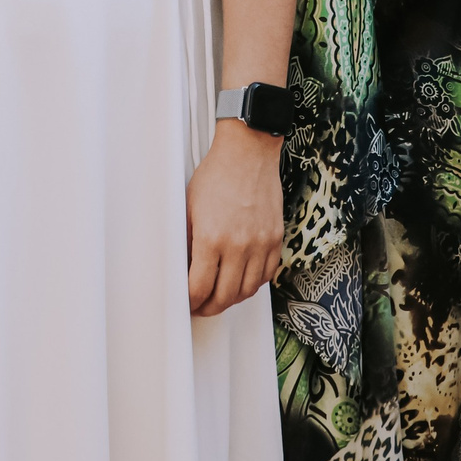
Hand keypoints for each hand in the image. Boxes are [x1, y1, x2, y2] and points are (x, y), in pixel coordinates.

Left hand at [186, 121, 282, 316]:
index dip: (190, 302)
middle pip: (224, 297)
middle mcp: (238, 245)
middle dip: (208, 307)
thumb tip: (184, 269)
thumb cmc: (216, 175)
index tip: (186, 302)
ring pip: (248, 291)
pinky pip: (267, 275)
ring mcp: (260, 243)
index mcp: (211, 238)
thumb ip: (187, 242)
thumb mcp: (189, 208)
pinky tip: (242, 280)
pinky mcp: (276, 239)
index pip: (199, 288)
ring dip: (232, 299)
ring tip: (221, 297)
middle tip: (201, 307)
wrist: (248, 152)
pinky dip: (254, 284)